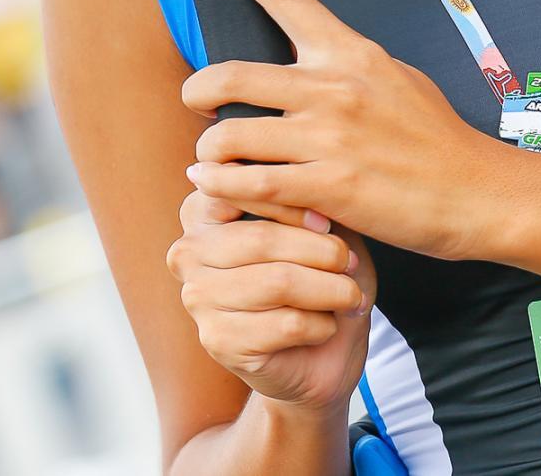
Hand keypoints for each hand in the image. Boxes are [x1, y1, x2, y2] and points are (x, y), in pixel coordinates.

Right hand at [167, 190, 374, 412]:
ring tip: (350, 294)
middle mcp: (189, 253)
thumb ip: (309, 200)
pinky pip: (286, 324)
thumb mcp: (324, 228)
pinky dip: (322, 325)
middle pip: (262, 240)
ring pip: (278, 283)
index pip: (239, 188)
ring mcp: (198, 300)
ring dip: (331, 290)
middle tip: (351, 263)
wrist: (322, 353)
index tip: (328, 221)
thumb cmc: (320, 276)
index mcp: (203, 212)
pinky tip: (326, 326)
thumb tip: (304, 191)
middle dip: (323, 251)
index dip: (292, 202)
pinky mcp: (219, 342)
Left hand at [180, 0, 517, 260]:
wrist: (473, 190)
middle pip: (229, 74)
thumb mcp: (397, 77)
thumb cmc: (437, 140)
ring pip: (229, 137)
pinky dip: (223, 189)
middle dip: (197, 91)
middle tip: (199, 104)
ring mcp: (328, 137)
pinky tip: (221, 190)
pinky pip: (249, 185)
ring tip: (215, 162)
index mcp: (350, 54)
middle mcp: (333, 88)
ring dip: (209, 153)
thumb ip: (348, 67)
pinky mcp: (327, 186)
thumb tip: (314, 59)